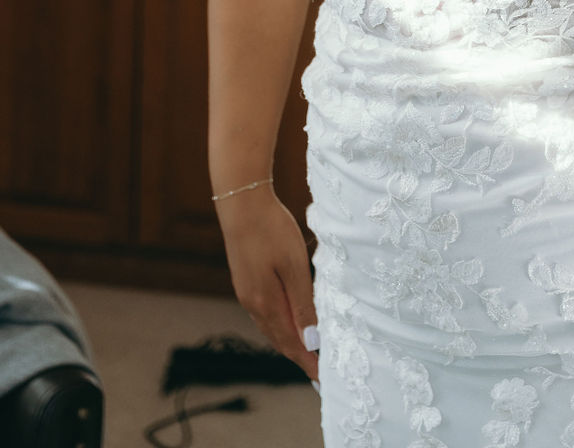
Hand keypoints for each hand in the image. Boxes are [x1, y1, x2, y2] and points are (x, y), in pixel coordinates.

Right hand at [216, 186, 318, 380]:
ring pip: (271, 327)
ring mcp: (246, 292)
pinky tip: (288, 320)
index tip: (323, 378)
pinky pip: (265, 313)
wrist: (241, 203)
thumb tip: (311, 341)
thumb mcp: (294, 266)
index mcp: (266, 304)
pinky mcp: (246, 281)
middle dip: (300, 356)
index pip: (292, 343)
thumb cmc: (271, 230)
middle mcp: (253, 304)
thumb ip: (302, 304)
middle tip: (318, 371)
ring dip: (289, 341)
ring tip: (307, 352)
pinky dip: (279, 325)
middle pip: (280, 340)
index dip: (308, 361)